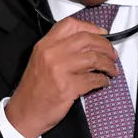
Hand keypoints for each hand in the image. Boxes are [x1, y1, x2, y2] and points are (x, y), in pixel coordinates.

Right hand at [5, 17, 118, 137]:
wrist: (25, 112)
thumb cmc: (34, 88)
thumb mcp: (41, 60)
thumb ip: (59, 48)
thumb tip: (88, 43)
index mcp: (45, 45)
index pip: (71, 25)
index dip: (91, 27)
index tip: (102, 34)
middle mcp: (52, 53)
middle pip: (87, 39)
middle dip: (105, 46)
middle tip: (113, 54)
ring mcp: (60, 69)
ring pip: (94, 58)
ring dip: (108, 64)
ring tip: (112, 70)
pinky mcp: (68, 87)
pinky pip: (93, 79)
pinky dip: (102, 80)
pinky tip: (104, 82)